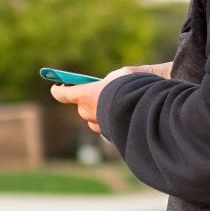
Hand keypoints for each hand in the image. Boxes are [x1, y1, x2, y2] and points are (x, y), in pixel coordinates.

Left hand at [49, 62, 170, 134]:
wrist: (152, 109)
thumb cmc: (135, 87)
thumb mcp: (122, 75)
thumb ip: (109, 81)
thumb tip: (108, 87)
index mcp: (86, 95)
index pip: (62, 94)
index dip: (58, 90)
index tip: (57, 86)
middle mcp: (88, 112)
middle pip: (81, 106)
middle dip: (87, 99)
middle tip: (96, 92)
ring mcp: (99, 126)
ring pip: (94, 118)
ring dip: (99, 111)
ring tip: (114, 103)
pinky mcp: (111, 135)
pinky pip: (107, 126)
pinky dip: (111, 120)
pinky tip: (124, 113)